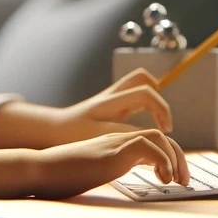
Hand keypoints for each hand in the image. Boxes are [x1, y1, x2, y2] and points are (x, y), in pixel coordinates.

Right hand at [31, 129, 189, 199]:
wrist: (39, 169)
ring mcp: (115, 143)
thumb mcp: (91, 172)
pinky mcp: (114, 152)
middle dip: (178, 158)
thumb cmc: (59, 175)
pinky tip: (161, 179)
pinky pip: (150, 147)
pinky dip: (163, 162)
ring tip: (175, 180)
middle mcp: (116, 140)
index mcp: (112, 145)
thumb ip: (108, 170)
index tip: (172, 177)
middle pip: (159, 136)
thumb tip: (118, 179)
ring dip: (174, 159)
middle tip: (183, 181)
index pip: (149, 141)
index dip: (166, 157)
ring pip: (158, 137)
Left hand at [55, 69, 172, 143]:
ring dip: (153, 99)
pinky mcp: (110, 103)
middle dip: (159, 100)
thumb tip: (150, 138)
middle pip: (141, 79)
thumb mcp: (98, 138)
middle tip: (163, 125)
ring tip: (158, 122)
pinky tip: (143, 127)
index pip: (145, 95)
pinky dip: (145, 106)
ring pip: (138, 83)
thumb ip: (125, 135)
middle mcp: (111, 95)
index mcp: (109, 102)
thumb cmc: (72, 136)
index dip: (162, 111)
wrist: (51, 129)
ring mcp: (111, 97)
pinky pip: (133, 95)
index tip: (166, 132)